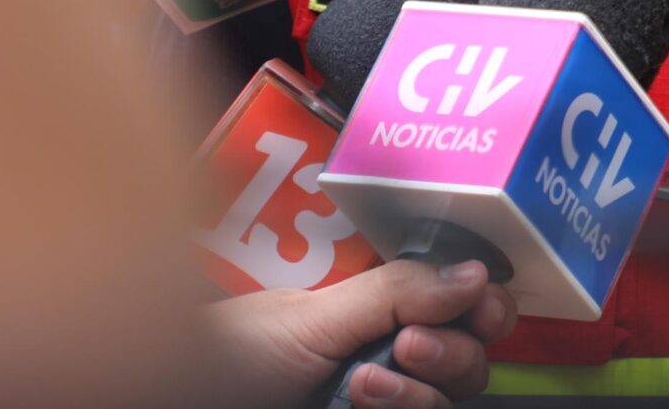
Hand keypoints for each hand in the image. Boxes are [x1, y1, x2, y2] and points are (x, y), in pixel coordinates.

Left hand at [201, 258, 518, 407]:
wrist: (188, 394)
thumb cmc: (230, 357)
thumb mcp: (313, 314)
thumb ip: (396, 290)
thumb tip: (476, 273)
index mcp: (379, 311)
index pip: (459, 301)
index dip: (480, 302)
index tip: (480, 304)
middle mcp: (389, 357)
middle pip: (470, 354)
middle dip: (456, 344)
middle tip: (413, 343)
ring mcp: (383, 400)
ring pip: (449, 397)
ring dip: (424, 387)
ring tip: (370, 379)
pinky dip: (408, 408)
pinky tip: (368, 399)